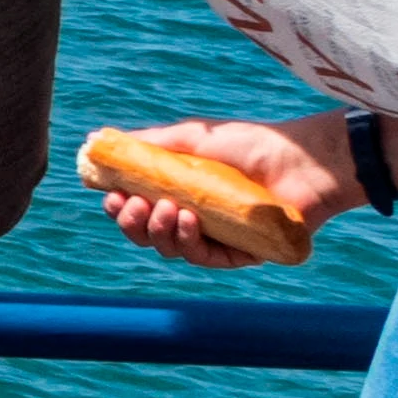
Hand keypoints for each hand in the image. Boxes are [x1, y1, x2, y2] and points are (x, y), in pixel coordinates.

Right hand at [97, 115, 343, 269]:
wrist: (302, 160)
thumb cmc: (250, 144)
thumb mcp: (191, 139)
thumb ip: (146, 144)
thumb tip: (96, 140)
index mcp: (180, 192)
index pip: (139, 209)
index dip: (120, 208)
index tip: (110, 196)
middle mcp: (194, 218)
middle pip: (148, 235)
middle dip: (132, 224)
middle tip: (132, 206)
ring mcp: (216, 237)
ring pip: (170, 249)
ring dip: (159, 231)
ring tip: (165, 207)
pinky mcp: (239, 254)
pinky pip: (203, 258)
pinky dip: (188, 242)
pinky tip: (187, 221)